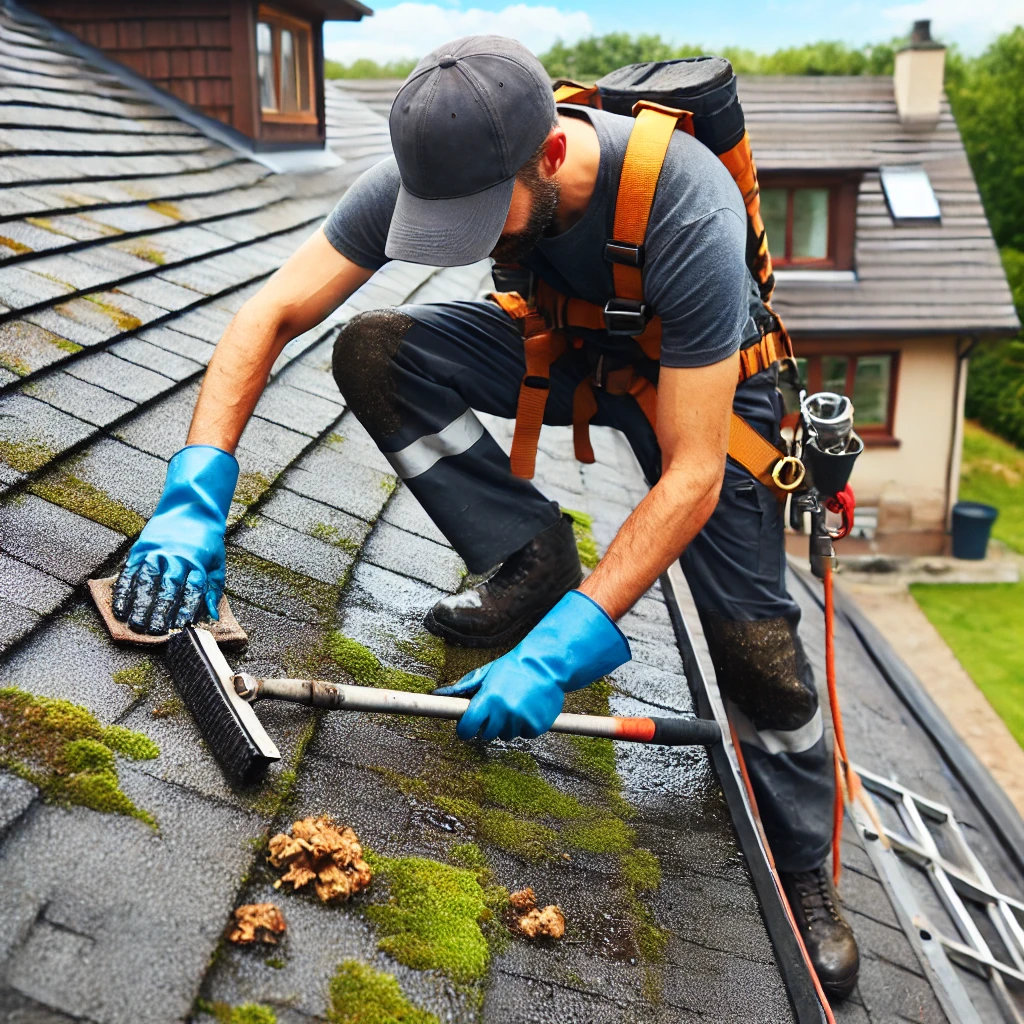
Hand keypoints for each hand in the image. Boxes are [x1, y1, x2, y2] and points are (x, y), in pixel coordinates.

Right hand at [112, 446, 238, 633]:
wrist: (191, 509)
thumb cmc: (207, 542)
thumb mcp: (217, 562)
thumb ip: (213, 589)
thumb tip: (212, 616)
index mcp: (197, 562)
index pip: (193, 589)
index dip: (187, 608)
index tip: (182, 626)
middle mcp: (176, 557)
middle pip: (168, 586)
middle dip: (161, 610)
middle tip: (155, 631)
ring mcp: (156, 552)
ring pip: (147, 580)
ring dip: (140, 604)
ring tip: (136, 624)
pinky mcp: (141, 549)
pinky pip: (130, 572)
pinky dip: (124, 591)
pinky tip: (120, 608)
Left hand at [433, 590, 630, 741]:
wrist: (547, 665)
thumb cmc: (514, 667)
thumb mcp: (487, 673)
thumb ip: (464, 687)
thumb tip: (438, 694)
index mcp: (489, 698)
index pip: (467, 727)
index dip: (465, 729)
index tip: (466, 727)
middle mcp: (504, 712)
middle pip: (486, 734)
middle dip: (488, 724)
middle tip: (496, 707)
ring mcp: (521, 720)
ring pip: (506, 734)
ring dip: (508, 724)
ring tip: (516, 703)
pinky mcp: (537, 726)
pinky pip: (524, 734)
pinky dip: (525, 725)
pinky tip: (528, 708)